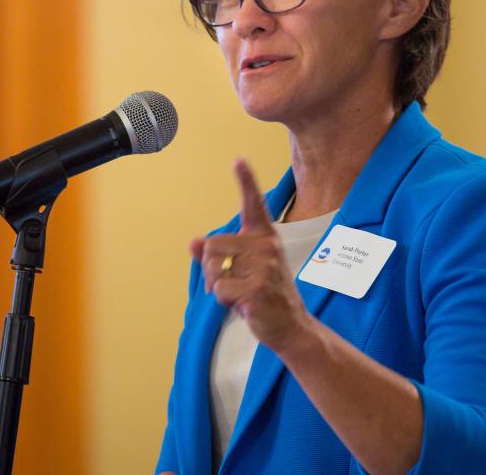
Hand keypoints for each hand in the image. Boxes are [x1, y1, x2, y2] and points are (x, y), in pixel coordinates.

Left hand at [191, 159, 310, 351]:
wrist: (291, 325)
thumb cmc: (264, 295)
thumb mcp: (242, 271)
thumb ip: (219, 255)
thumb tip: (194, 242)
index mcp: (264, 237)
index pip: (254, 204)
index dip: (246, 181)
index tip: (239, 160)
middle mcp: (266, 246)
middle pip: (211, 245)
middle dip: (209, 269)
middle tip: (230, 284)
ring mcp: (264, 267)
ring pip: (212, 268)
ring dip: (216, 286)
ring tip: (239, 293)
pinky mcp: (257, 288)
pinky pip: (219, 289)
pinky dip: (223, 301)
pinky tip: (243, 305)